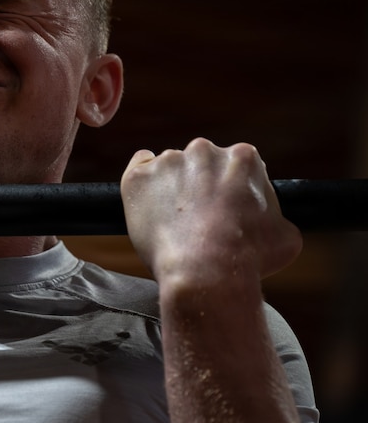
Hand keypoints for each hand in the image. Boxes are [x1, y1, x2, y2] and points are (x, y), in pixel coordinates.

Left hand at [120, 138, 301, 282]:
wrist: (205, 272)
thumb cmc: (249, 257)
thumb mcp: (285, 235)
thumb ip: (276, 216)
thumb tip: (275, 221)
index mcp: (243, 157)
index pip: (235, 167)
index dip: (231, 191)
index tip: (226, 211)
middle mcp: (204, 151)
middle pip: (200, 165)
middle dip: (200, 188)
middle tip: (199, 220)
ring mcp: (167, 162)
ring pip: (169, 171)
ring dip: (171, 190)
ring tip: (175, 225)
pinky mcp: (137, 178)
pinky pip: (138, 171)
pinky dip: (143, 187)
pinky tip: (149, 205)